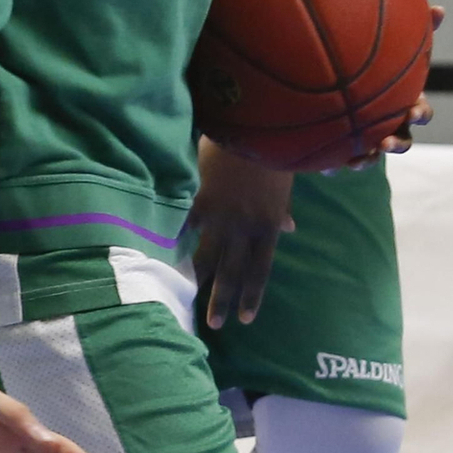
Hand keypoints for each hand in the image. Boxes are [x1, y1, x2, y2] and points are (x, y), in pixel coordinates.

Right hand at [186, 138, 295, 329]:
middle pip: (232, 272)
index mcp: (268, 226)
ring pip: (205, 256)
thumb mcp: (285, 185)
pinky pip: (184, 226)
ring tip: (185, 297)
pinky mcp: (198, 200)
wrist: (254, 127)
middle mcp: (243, 228)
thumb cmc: (274, 153)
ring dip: (197, 280)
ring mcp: (218, 216)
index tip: (245, 319)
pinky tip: (161, 256)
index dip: (252, 295)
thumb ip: (282, 210)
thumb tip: (291, 228)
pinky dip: (174, 241)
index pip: (260, 270)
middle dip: (222, 300)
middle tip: (214, 325)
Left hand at [325, 6, 443, 171]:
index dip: (420, 113)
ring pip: (374, 157)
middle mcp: (392, 126)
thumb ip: (416, 32)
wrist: (348, 94)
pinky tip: (327, 168)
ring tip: (356, 162)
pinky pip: (342, 162)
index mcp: (405, 104)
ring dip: (368, 160)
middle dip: (396, 144)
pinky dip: (336, 167)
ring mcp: (371, 141)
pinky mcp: (348, 152)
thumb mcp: (397, 51)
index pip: (421, 112)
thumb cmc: (381, 68)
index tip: (414, 111)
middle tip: (386, 143)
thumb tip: (439, 8)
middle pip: (403, 141)